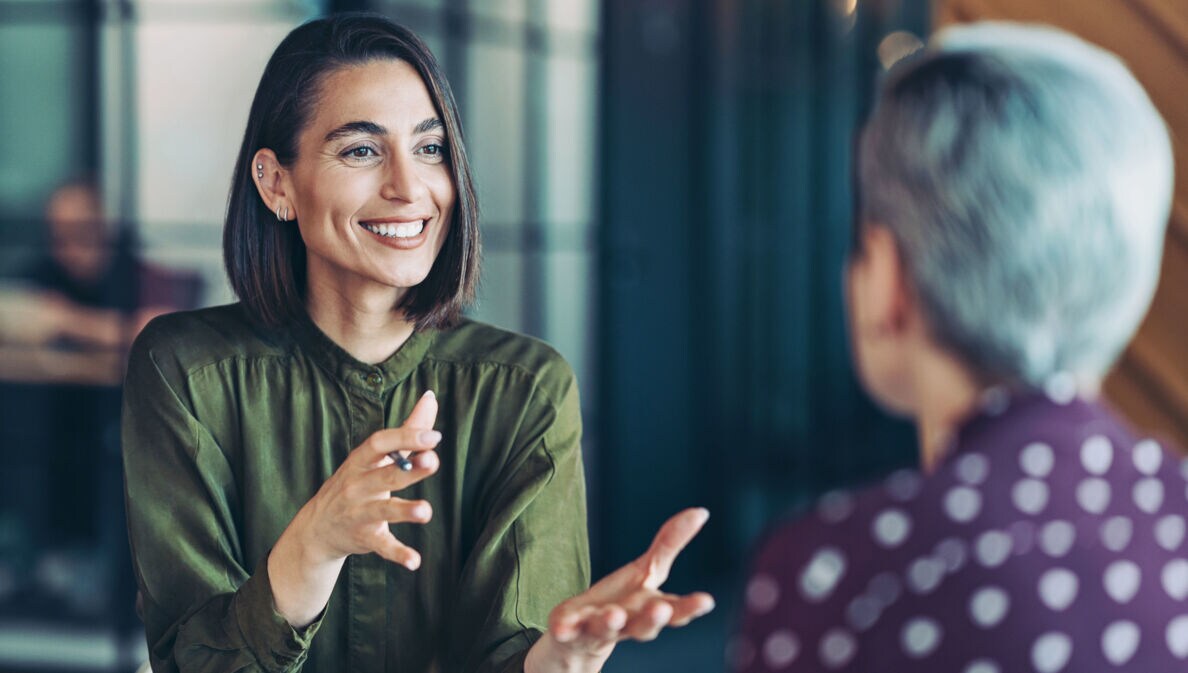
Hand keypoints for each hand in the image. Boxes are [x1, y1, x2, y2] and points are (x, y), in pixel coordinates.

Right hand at [269, 390, 440, 626]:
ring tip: (426, 512)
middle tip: (433, 461)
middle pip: (385, 475)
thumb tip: (431, 397)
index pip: (379, 443)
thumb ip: (407, 429)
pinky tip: (415, 561)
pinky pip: (382, 546)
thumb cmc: (356, 483)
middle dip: (409, 469)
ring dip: (405, 511)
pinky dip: (398, 554)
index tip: (434, 436)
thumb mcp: (375, 456)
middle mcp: (358, 485)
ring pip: (383, 511)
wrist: (317, 529)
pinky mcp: (365, 538)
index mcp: (362, 461)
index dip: (405, 438)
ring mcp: (359, 513)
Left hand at [526, 508, 714, 672]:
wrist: (580, 636)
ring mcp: (598, 629)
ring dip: (610, 622)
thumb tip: (701, 511)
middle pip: (644, 626)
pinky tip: (561, 627)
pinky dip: (565, 629)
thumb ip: (670, 544)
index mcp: (649, 609)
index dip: (690, 607)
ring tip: (613, 615)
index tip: (706, 601)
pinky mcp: (569, 630)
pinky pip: (566, 631)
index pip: (675, 611)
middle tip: (660, 610)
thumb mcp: (647, 570)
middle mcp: (628, 624)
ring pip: (606, 629)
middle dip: (652, 619)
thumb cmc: (623, 600)